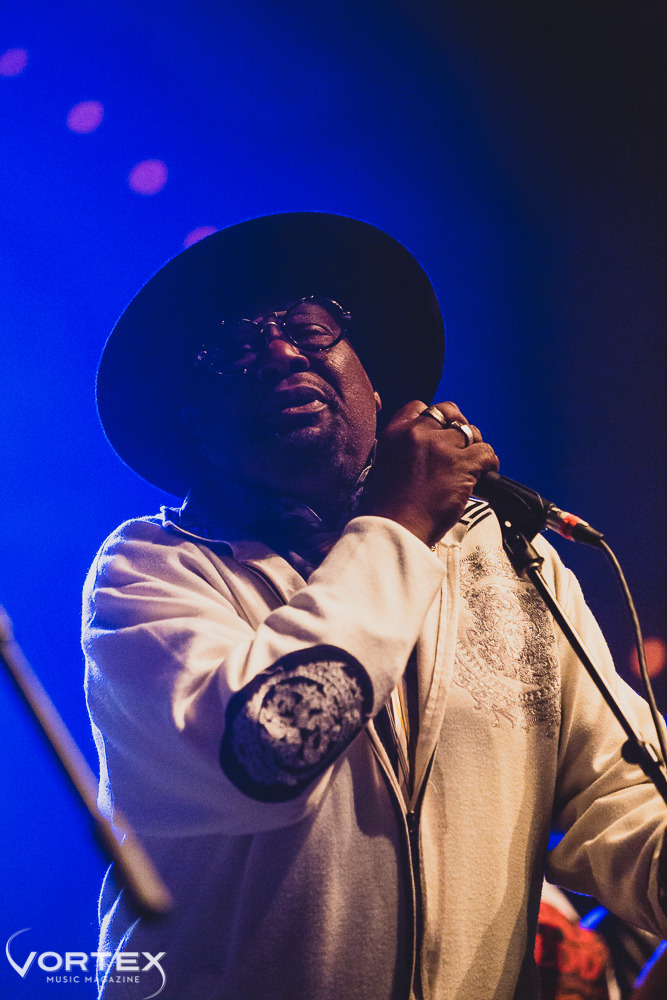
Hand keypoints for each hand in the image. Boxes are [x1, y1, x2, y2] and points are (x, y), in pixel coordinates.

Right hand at [363, 400, 498, 546]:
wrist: (396, 528)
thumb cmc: (389, 507)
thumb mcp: (383, 466)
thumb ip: (403, 449)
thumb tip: (424, 448)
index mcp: (395, 432)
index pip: (419, 406)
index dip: (434, 419)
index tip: (440, 432)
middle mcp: (417, 433)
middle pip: (448, 412)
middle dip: (457, 425)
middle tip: (462, 444)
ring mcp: (441, 446)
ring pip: (469, 432)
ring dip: (473, 446)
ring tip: (474, 464)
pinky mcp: (461, 463)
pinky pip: (485, 451)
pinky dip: (490, 462)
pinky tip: (485, 473)